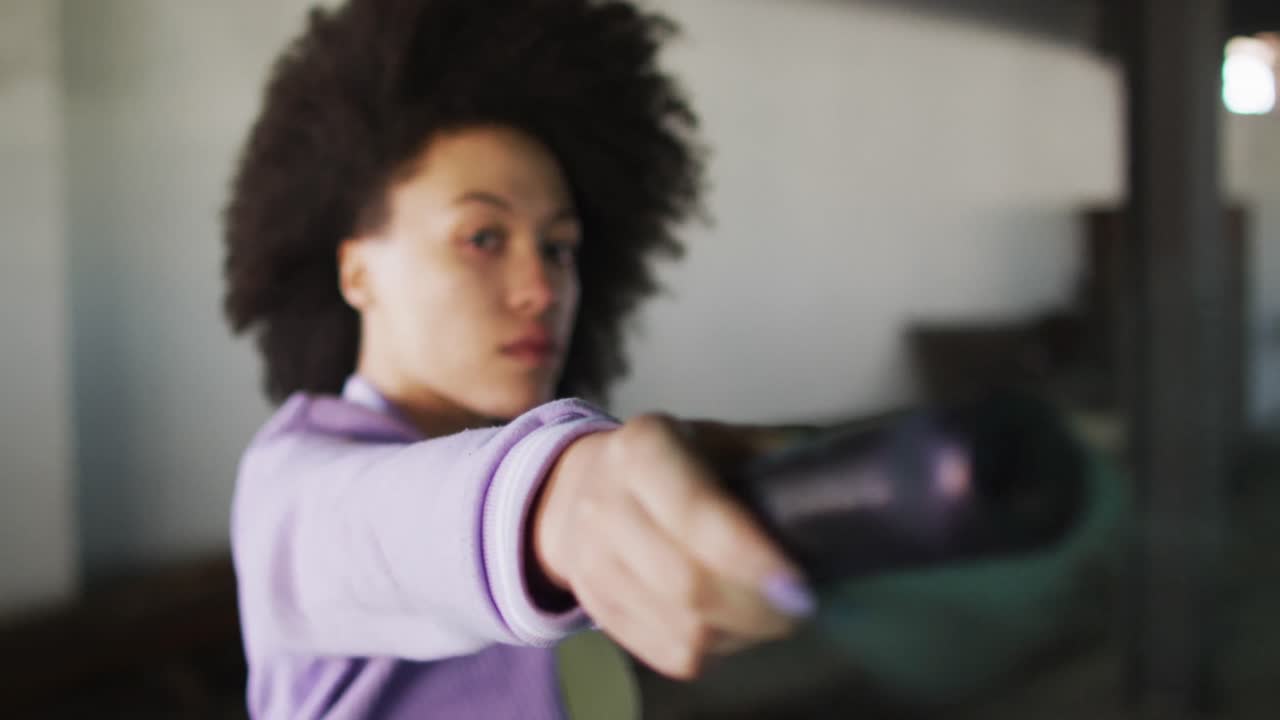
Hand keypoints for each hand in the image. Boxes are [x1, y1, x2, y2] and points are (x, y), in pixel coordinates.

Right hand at [532, 414, 815, 679]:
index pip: (697, 514)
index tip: (800, 584)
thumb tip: (845, 490)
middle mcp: (606, 503)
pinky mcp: (595, 606)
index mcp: (643, 448)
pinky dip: (714, 651)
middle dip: (758, 608)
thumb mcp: (721, 439)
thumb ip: (774, 458)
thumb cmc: (677, 460)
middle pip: (688, 584)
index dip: (752, 558)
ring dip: (741, 634)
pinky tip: (734, 627)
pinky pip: (667, 652)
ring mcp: (593, 560)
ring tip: (772, 616)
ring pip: (681, 628)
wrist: (585, 484)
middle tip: (800, 607)